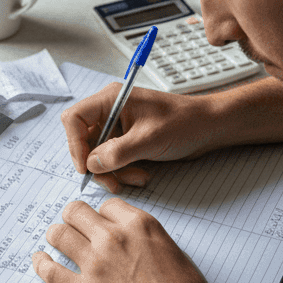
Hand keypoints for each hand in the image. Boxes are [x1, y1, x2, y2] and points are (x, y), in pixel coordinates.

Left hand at [32, 198, 221, 282]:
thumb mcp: (174, 254)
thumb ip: (149, 241)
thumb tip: (135, 244)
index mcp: (139, 226)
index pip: (107, 206)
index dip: (102, 215)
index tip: (99, 223)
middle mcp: (113, 238)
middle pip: (76, 212)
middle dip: (73, 217)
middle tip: (71, 225)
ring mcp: (95, 264)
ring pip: (59, 235)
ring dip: (56, 236)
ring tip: (55, 240)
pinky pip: (50, 271)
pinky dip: (41, 263)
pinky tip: (39, 261)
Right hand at [62, 84, 219, 192]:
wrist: (208, 128)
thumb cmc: (184, 123)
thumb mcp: (148, 139)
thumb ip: (116, 153)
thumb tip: (91, 164)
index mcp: (111, 99)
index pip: (74, 119)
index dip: (75, 144)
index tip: (86, 167)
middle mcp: (110, 111)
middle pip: (83, 140)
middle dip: (97, 164)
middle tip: (112, 182)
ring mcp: (118, 126)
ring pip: (98, 154)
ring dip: (113, 171)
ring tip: (136, 178)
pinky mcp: (127, 140)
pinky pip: (113, 160)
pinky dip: (123, 171)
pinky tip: (141, 174)